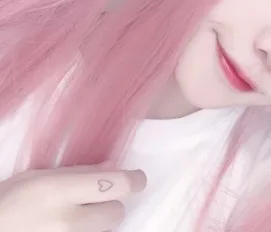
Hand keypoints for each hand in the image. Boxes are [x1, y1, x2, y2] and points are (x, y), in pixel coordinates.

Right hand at [0, 165, 146, 231]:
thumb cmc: (10, 201)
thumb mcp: (40, 176)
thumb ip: (79, 171)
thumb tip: (113, 166)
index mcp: (61, 191)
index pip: (116, 185)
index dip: (134, 179)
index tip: (138, 177)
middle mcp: (69, 221)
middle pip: (116, 213)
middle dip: (113, 203)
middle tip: (98, 197)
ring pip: (107, 230)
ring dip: (101, 220)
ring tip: (79, 214)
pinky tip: (73, 226)